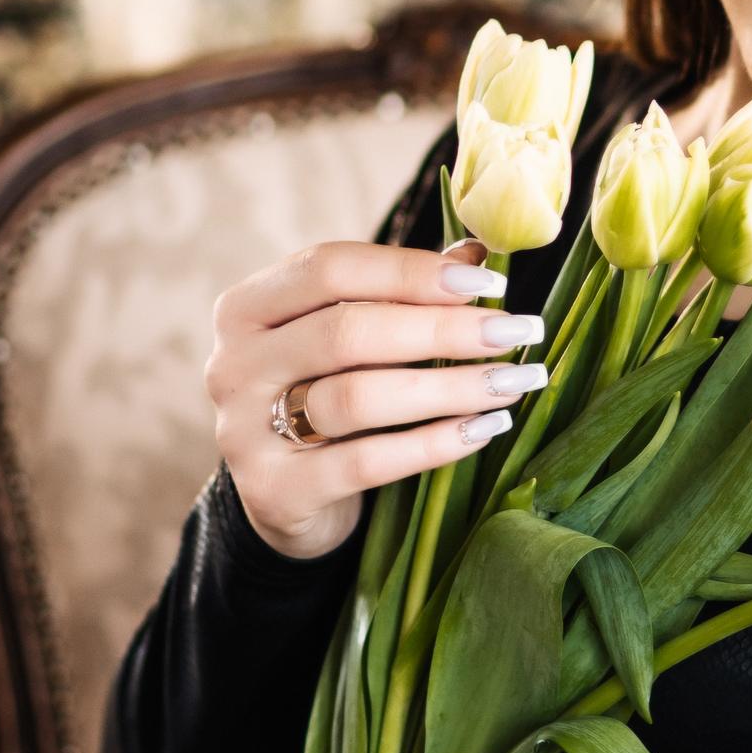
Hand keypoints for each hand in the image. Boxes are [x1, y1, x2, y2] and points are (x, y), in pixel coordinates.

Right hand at [206, 229, 549, 560]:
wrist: (285, 499)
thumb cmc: (327, 395)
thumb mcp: (350, 340)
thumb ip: (401, 294)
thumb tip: (477, 253)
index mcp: (248, 308)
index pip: (330, 268)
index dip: (412, 270)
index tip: (490, 283)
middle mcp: (234, 364)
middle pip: (348, 331)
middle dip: (444, 330)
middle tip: (517, 332)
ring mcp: (245, 431)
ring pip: (359, 398)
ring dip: (449, 387)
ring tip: (512, 382)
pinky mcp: (276, 491)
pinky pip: (367, 462)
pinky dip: (433, 444)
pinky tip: (483, 428)